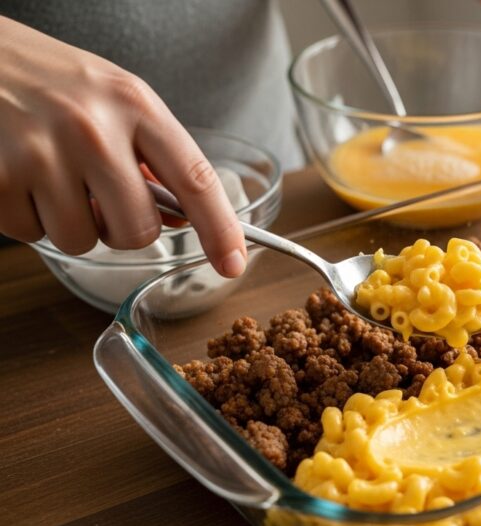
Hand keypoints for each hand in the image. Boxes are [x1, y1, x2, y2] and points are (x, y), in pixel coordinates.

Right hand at [0, 17, 246, 276]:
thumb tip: (183, 219)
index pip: (195, 180)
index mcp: (135, 105)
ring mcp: (42, 153)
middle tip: (98, 196)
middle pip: (138, 231)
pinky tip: (18, 175)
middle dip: (123, 229)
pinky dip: (25, 217)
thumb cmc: (49, 80)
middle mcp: (92, 128)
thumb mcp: (113, 97)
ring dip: (69, 223)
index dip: (220, 230)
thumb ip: (152, 154)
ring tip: (50, 176)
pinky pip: (31, 234)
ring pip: (82, 240)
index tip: (233, 263)